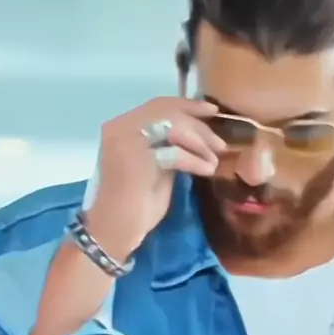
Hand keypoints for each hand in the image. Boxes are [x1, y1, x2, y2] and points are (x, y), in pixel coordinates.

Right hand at [85, 97, 224, 259]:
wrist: (114, 229)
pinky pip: (175, 152)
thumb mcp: (155, 166)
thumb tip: (197, 135)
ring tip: (214, 160)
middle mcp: (120, 128)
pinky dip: (195, 160)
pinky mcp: (136, 160)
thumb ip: (168, 146)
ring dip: (200, 142)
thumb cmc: (135, 203)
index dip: (188, 105)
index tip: (212, 111)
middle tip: (220, 144)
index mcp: (122, 126)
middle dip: (199, 126)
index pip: (159, 105)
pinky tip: (207, 170)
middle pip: (169, 113)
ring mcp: (126, 142)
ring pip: (173, 127)